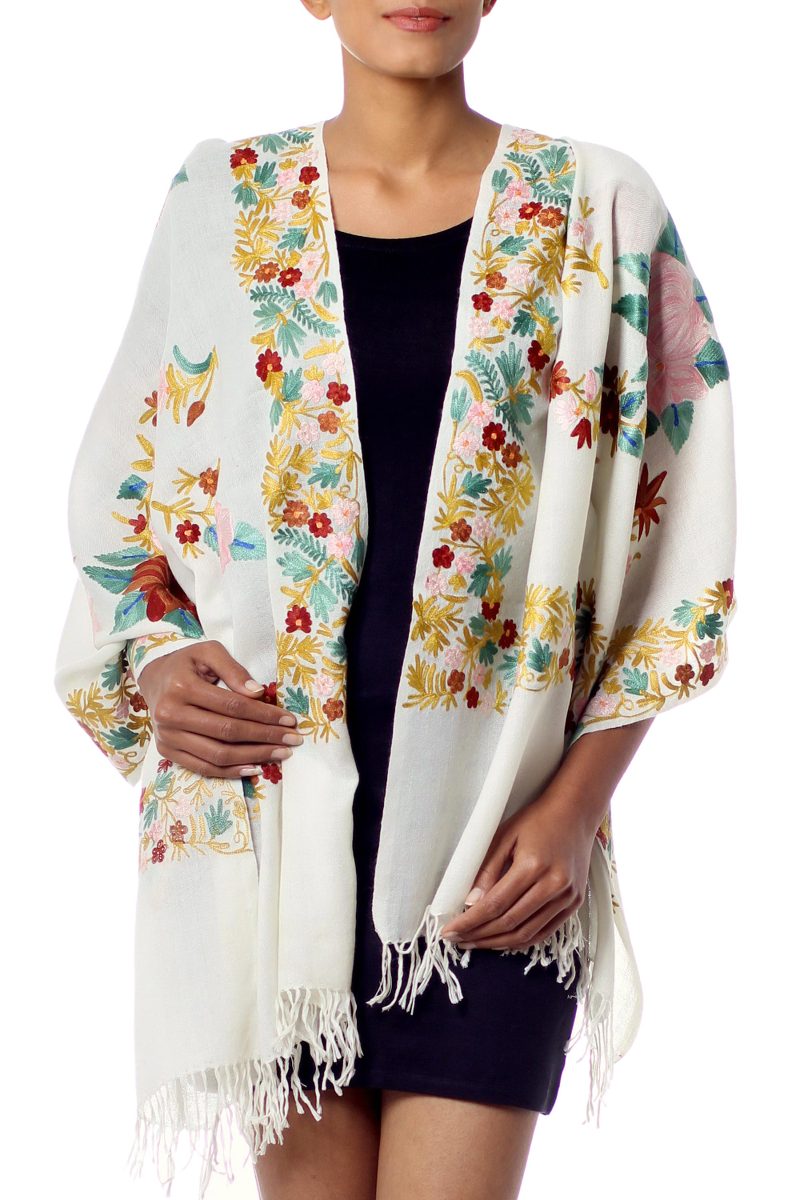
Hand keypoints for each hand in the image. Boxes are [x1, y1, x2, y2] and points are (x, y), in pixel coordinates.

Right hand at [137, 640, 304, 777]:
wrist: (154, 679)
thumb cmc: (187, 663)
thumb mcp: (209, 652)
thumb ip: (233, 669)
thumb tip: (258, 693)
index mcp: (181, 686)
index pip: (232, 706)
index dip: (264, 714)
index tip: (289, 719)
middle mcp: (170, 714)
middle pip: (227, 732)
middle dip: (265, 738)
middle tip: (292, 739)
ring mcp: (167, 737)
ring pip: (218, 755)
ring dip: (254, 757)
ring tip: (280, 754)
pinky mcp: (167, 751)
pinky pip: (204, 767)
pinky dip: (231, 771)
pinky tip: (255, 768)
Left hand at [439, 788, 602, 950]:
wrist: (576, 812)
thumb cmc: (537, 819)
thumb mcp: (505, 835)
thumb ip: (487, 869)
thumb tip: (471, 902)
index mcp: (533, 865)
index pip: (494, 904)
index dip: (470, 922)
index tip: (450, 931)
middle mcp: (553, 885)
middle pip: (509, 923)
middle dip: (479, 935)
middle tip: (458, 940)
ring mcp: (567, 896)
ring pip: (527, 933)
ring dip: (498, 943)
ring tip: (475, 942)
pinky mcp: (575, 902)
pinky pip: (545, 932)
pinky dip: (522, 940)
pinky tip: (502, 940)